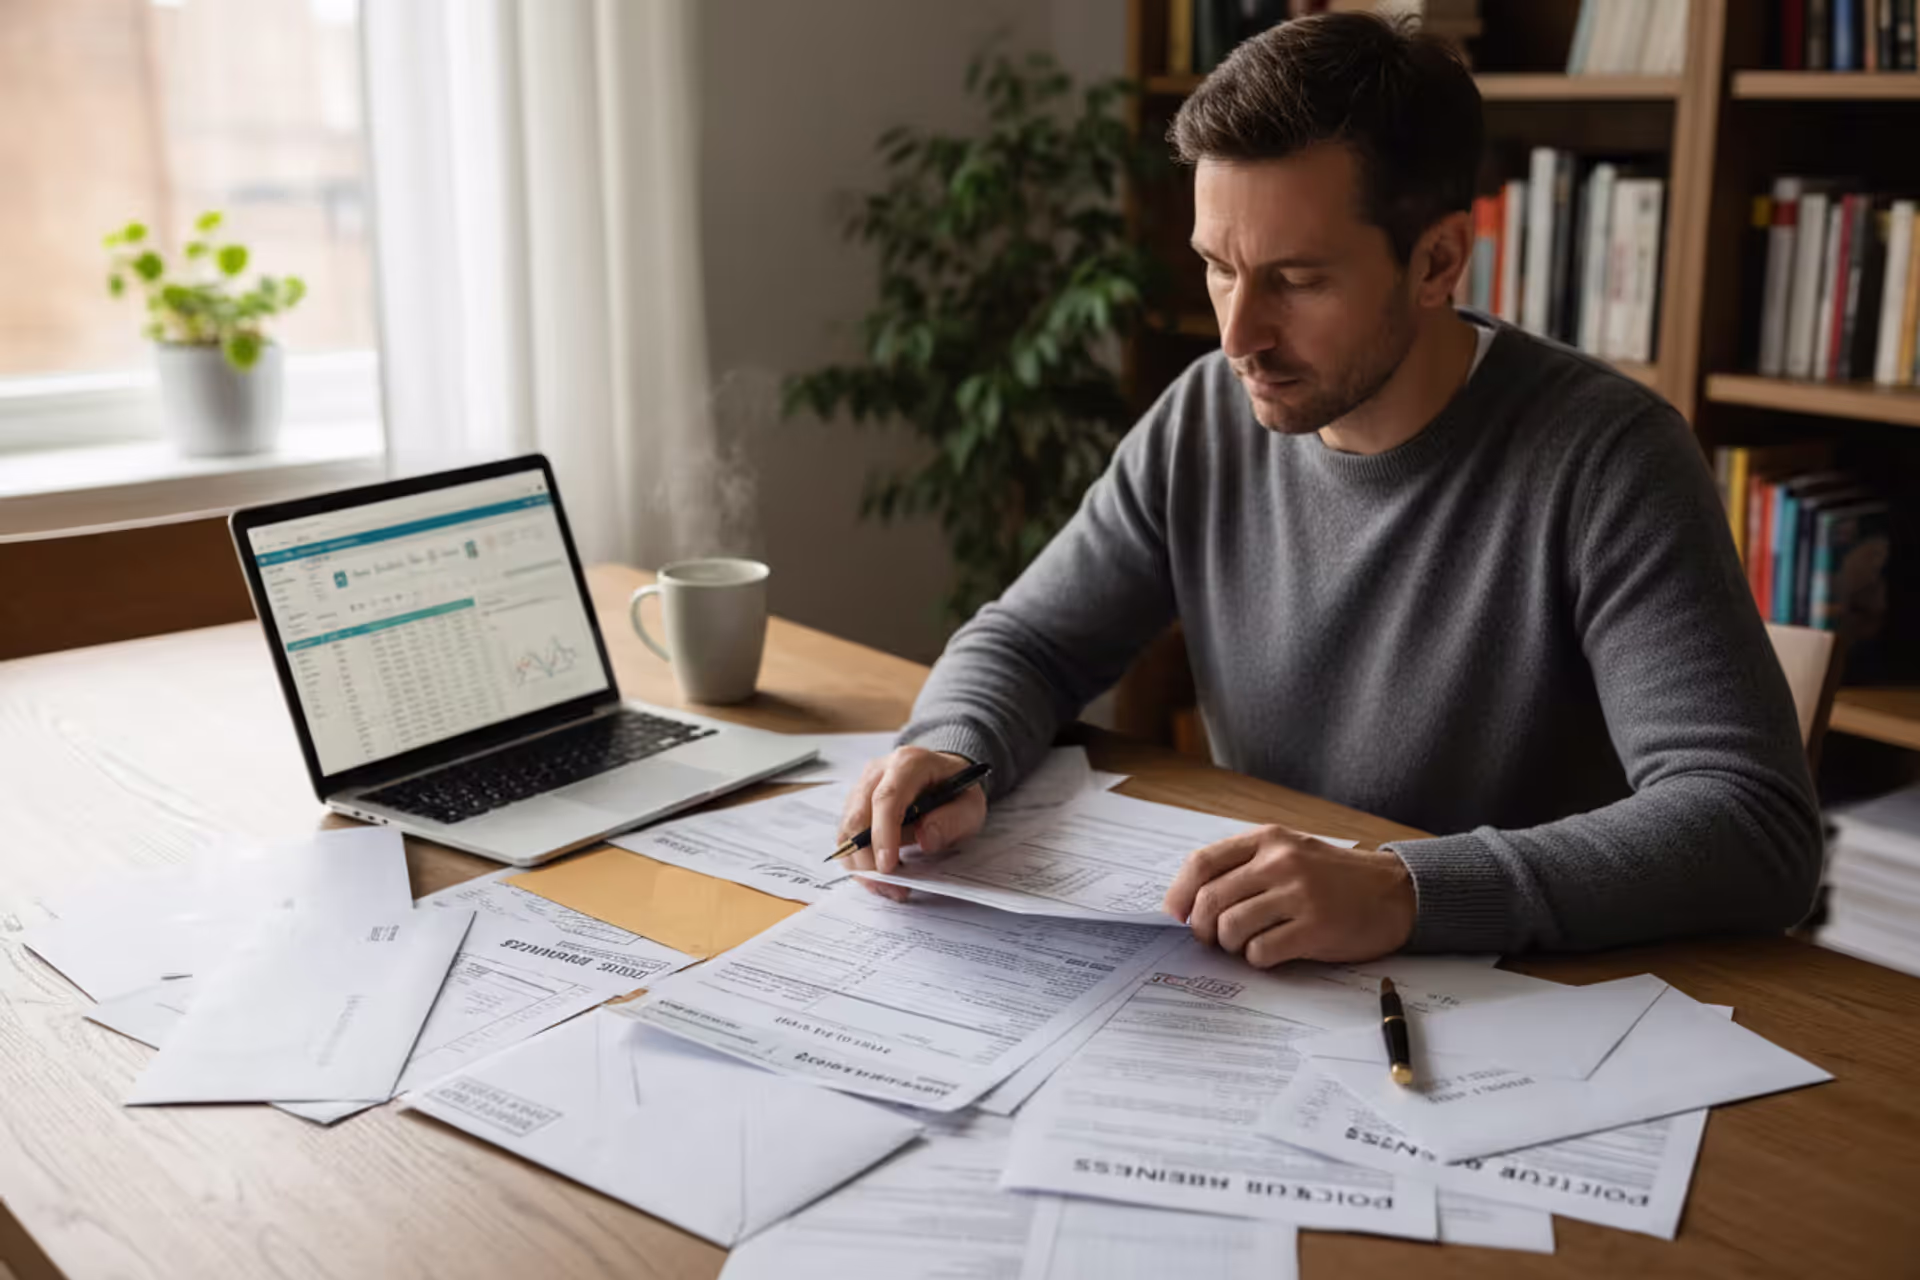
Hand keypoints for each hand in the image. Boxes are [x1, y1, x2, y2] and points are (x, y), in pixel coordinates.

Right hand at [837, 747, 987, 900]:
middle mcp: (879, 771)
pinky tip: (879, 877)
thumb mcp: (971, 805)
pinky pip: (846, 837)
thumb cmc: (957, 791)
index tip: (888, 866)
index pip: (886, 798)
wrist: (944, 776)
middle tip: (889, 885)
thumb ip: (953, 820)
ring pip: (846, 829)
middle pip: (858, 815)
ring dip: (860, 864)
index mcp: (909, 763)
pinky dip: (858, 862)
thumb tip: (924, 840)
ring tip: (888, 886)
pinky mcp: (854, 804)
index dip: (883, 834)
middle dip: (867, 857)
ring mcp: (862, 786)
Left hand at [1162, 826, 1415, 967]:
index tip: (1175, 914)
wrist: (1395, 893)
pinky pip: (1261, 951)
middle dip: (1202, 928)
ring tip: (1248, 944)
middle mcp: (1280, 862)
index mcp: (1268, 840)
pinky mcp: (1315, 928)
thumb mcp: (1290, 852)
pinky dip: (1257, 958)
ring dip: (1231, 945)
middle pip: (1211, 900)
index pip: (1203, 862)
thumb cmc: (1335, 877)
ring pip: (1231, 928)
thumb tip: (1192, 901)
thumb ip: (1246, 866)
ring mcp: (1299, 895)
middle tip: (1212, 939)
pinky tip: (1273, 952)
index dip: (1180, 893)